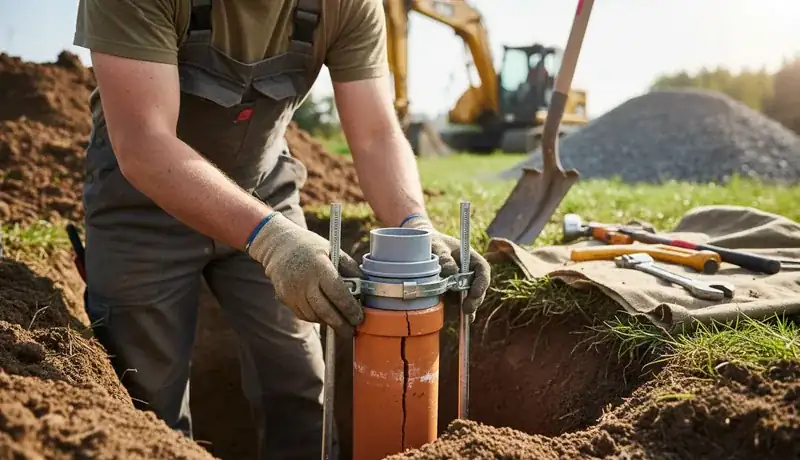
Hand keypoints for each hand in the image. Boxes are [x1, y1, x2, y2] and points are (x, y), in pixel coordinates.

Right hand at [247, 212, 363, 336]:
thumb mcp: (333, 250)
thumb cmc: (312, 247)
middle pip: (325, 311)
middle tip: (351, 331)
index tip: (359, 318)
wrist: (279, 246)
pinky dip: (315, 318)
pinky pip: (303, 315)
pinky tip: (324, 315)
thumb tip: (364, 289)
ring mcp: (292, 291)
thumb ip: (349, 268)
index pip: (337, 293)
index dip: (350, 309)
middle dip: (340, 324)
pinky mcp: (285, 298)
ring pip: (314, 316)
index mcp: (319, 267)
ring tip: (340, 323)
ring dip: (328, 322)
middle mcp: (304, 281)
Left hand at [401, 215, 490, 317]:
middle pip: (478, 287)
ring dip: (468, 308)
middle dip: (475, 299)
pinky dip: (458, 311)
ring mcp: (461, 284)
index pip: (483, 269)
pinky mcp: (452, 293)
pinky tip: (458, 320)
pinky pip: (458, 304)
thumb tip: (451, 271)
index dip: (482, 282)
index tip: (475, 292)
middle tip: (467, 308)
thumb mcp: (435, 245)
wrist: (420, 246)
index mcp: (470, 258)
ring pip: (470, 298)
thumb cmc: (430, 242)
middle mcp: (468, 272)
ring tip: (464, 317)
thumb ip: (443, 256)